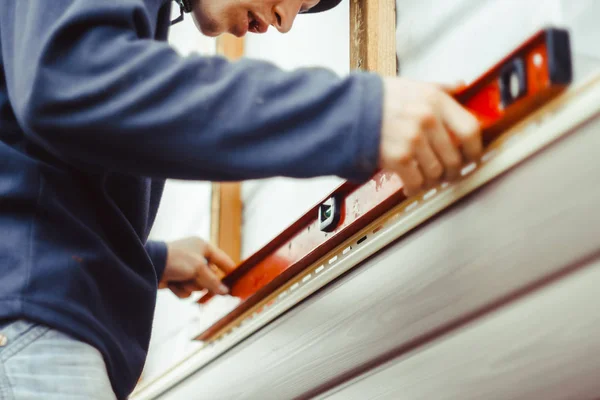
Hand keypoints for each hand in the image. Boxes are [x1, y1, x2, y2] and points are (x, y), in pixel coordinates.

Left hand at [159, 236, 235, 298]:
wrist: (150, 264)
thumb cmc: (176, 259)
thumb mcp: (198, 268)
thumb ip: (213, 281)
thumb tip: (226, 292)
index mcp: (203, 247)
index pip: (223, 260)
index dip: (230, 272)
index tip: (238, 283)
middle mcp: (196, 257)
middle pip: (211, 277)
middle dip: (204, 282)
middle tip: (202, 284)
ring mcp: (186, 269)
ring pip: (198, 286)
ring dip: (190, 286)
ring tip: (181, 280)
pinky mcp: (176, 279)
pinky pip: (186, 291)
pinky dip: (180, 290)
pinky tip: (172, 284)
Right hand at [380, 77, 481, 195]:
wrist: (348, 110)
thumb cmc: (378, 98)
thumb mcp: (412, 86)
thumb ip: (439, 88)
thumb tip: (460, 86)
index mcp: (436, 101)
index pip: (470, 129)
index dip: (474, 149)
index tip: (472, 157)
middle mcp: (428, 120)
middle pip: (454, 157)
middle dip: (452, 172)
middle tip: (447, 175)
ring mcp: (413, 140)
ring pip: (436, 172)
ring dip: (432, 181)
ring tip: (426, 180)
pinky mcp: (399, 158)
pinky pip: (416, 182)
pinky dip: (415, 188)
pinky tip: (410, 186)